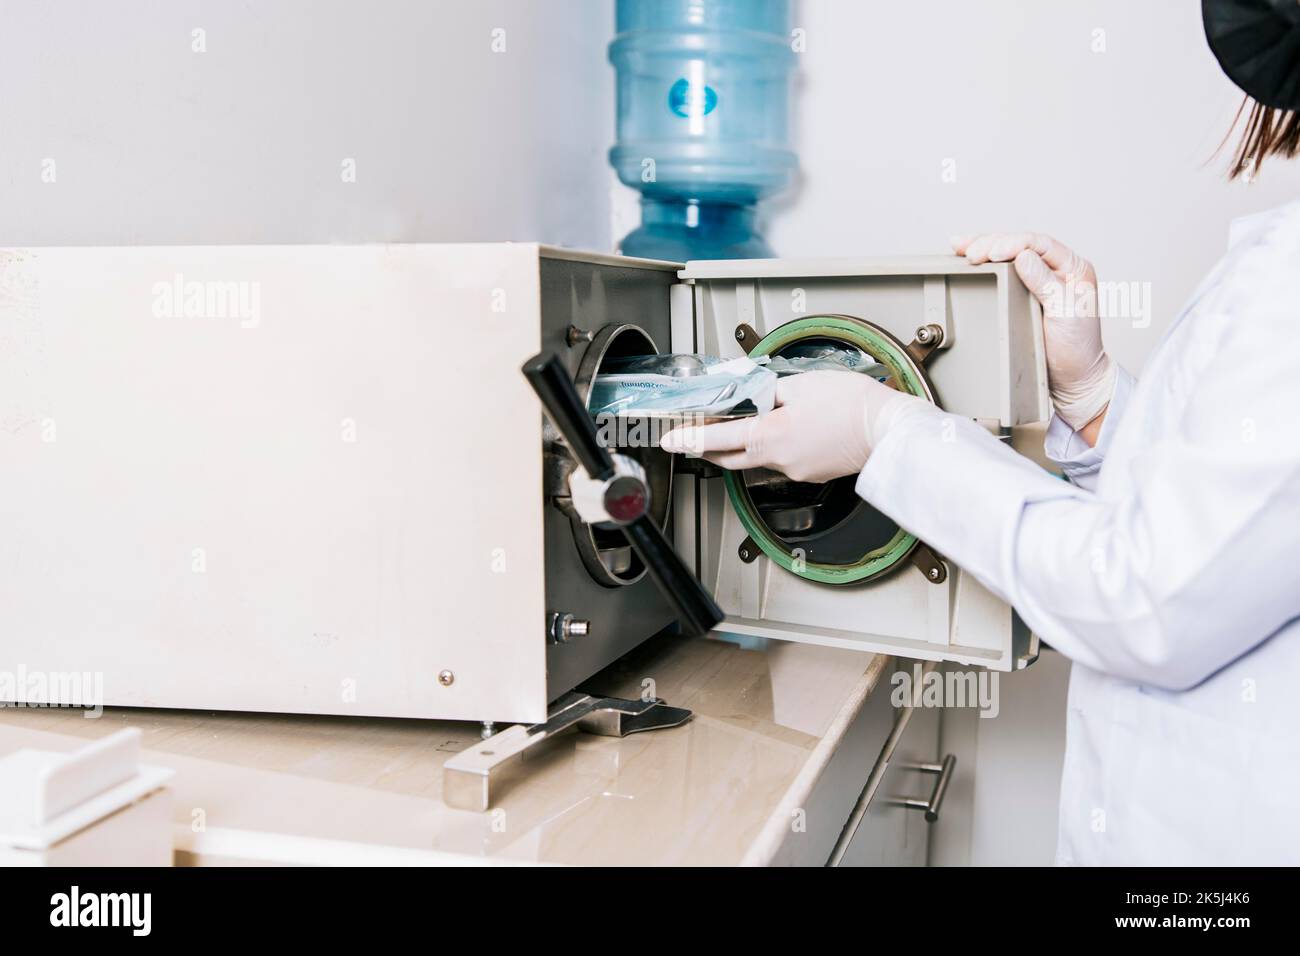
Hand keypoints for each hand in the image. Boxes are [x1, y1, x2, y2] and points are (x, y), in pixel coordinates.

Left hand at [659, 370, 923, 482]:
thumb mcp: (802, 385)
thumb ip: (770, 392)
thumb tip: (754, 397)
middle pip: (729, 458)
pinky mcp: (810, 473)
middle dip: (708, 448)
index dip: (688, 440)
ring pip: (756, 460)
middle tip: (694, 436)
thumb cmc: (852, 405)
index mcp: (770, 436)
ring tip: (740, 426)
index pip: (716, 440)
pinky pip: (781, 461)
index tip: (669, 441)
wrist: (888, 430)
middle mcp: (778, 459)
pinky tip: (782, 432)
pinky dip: (772, 447)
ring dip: (743, 446)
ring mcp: (795, 470)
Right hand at [952, 233, 1115, 431]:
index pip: (1039, 244)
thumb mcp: (1065, 312)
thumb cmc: (1076, 348)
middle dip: (992, 243)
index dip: (1013, 243)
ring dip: (982, 247)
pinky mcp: (1021, 292)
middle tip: (970, 254)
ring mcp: (1037, 279)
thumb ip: (1045, 282)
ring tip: (959, 247)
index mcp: (1073, 268)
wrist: (1072, 377)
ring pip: (1007, 253)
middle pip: (1019, 244)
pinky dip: (983, 262)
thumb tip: (1022, 256)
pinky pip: (1001, 270)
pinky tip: (965, 255)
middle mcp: (1056, 269)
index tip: (991, 253)